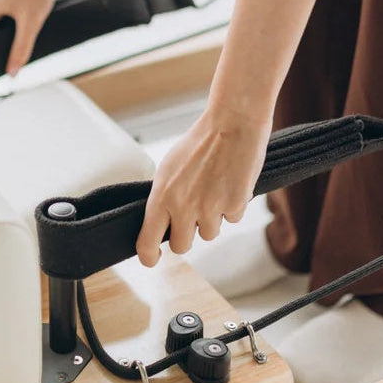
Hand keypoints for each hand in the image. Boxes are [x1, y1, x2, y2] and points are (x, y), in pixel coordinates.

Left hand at [136, 102, 272, 266]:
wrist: (232, 124)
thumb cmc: (200, 142)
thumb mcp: (169, 168)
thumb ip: (164, 197)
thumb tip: (160, 222)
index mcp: (162, 196)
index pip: (147, 240)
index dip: (148, 255)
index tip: (152, 259)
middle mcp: (184, 207)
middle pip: (182, 246)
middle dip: (187, 236)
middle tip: (192, 218)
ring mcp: (210, 208)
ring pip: (209, 233)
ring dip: (212, 219)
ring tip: (214, 190)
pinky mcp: (235, 205)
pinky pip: (231, 218)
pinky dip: (232, 207)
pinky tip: (230, 184)